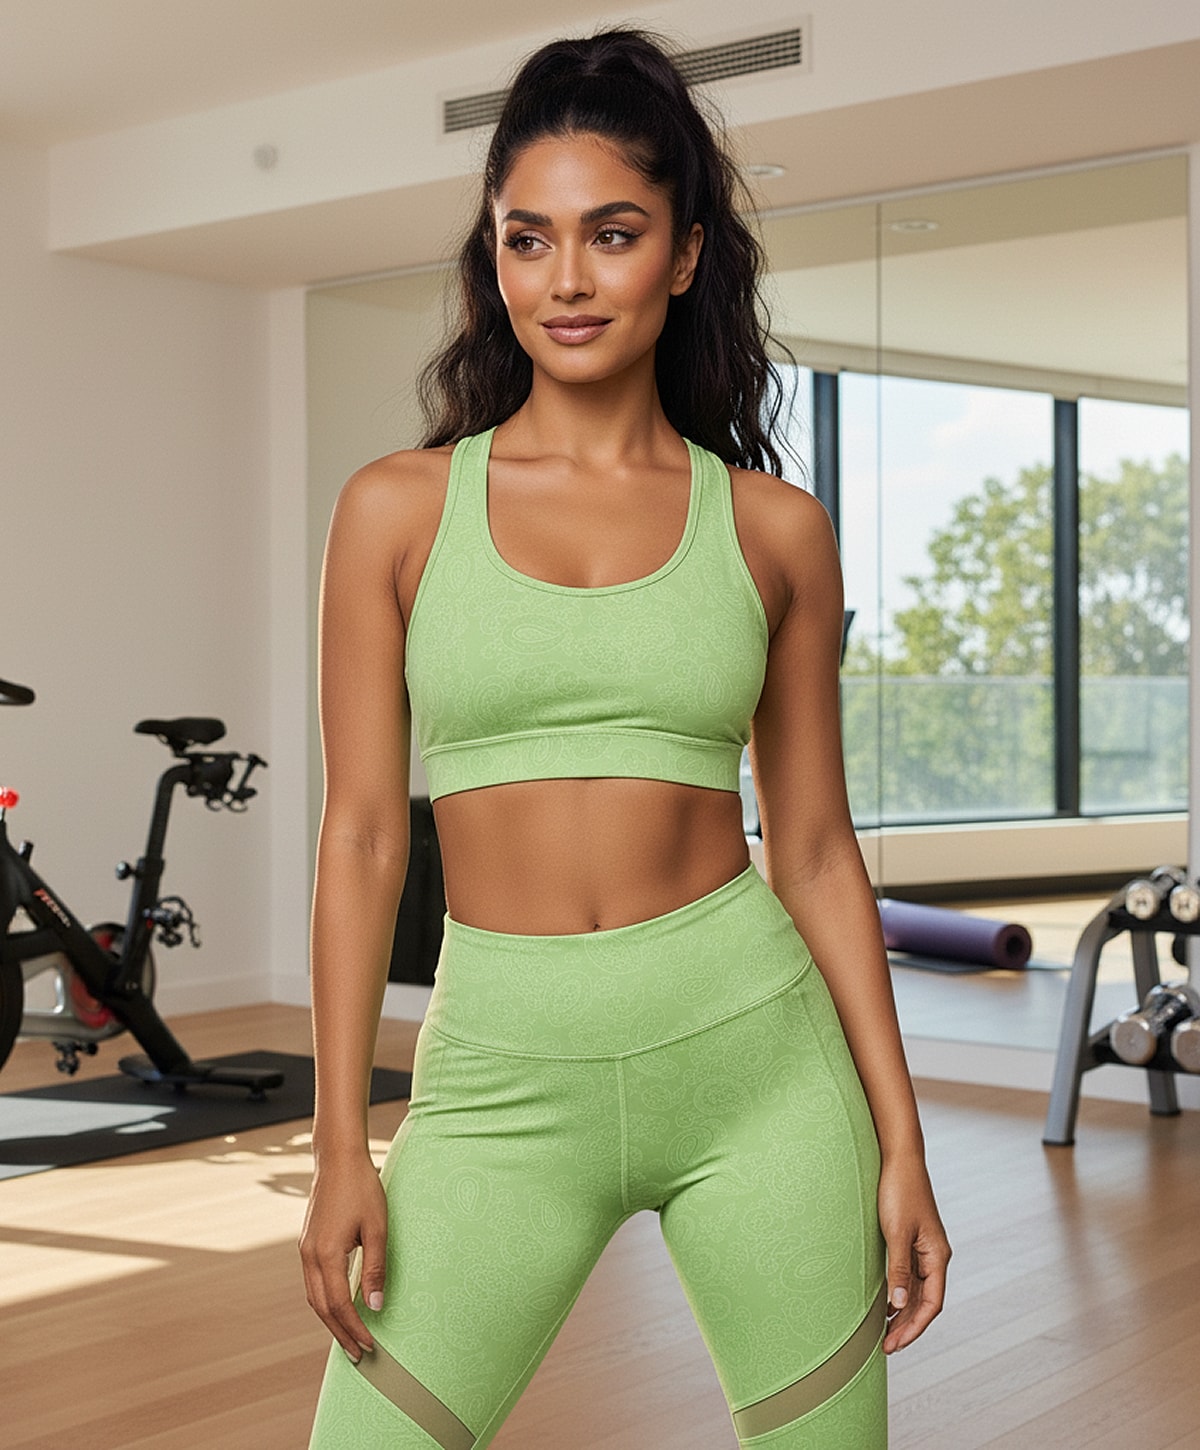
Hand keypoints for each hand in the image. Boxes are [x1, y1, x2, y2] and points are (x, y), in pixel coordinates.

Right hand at [299, 1150, 388, 1361]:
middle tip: (358, 1355)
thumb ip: (375, 1269)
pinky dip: (324, 1301)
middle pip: (321, 1307)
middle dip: (340, 1333)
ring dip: (330, 1320)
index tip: (369, 1346)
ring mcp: (305, 1250)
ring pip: (313, 1297)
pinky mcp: (307, 1244)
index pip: (338, 1305)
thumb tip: (375, 1306)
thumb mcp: (377, 1228)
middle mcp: (309, 1256)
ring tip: (349, 1338)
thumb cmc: (361, 1188)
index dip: (354, 1328)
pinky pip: (313, 1282)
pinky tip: (338, 1307)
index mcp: (326, 1254)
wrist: (338, 1159)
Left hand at [877, 1154, 950, 1352]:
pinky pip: (909, 1276)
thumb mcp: (896, 1233)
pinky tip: (885, 1303)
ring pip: (918, 1291)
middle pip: (926, 1301)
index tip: (895, 1344)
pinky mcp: (911, 1240)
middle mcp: (934, 1255)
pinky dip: (899, 1293)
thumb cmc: (899, 1191)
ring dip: (903, 1312)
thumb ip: (899, 1269)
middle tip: (886, 1347)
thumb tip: (899, 1304)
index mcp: (938, 1256)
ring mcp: (924, 1248)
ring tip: (884, 1333)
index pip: (932, 1304)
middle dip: (907, 1326)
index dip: (915, 1327)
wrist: (898, 1158)